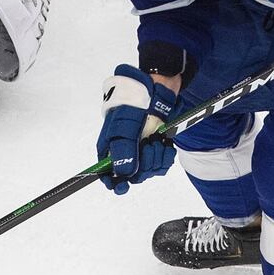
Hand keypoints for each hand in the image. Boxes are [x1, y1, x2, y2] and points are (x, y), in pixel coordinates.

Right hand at [97, 65, 177, 193]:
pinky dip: (166, 155)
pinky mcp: (157, 146)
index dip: (113, 182)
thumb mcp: (124, 126)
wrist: (158, 88)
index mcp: (110, 146)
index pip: (107, 173)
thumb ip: (123, 151)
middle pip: (132, 174)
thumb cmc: (135, 103)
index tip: (122, 186)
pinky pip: (162, 163)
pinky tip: (166, 143)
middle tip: (149, 147)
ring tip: (157, 140)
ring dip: (156, 158)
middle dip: (144, 165)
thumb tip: (123, 174)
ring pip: (149, 170)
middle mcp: (125, 150)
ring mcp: (142, 148)